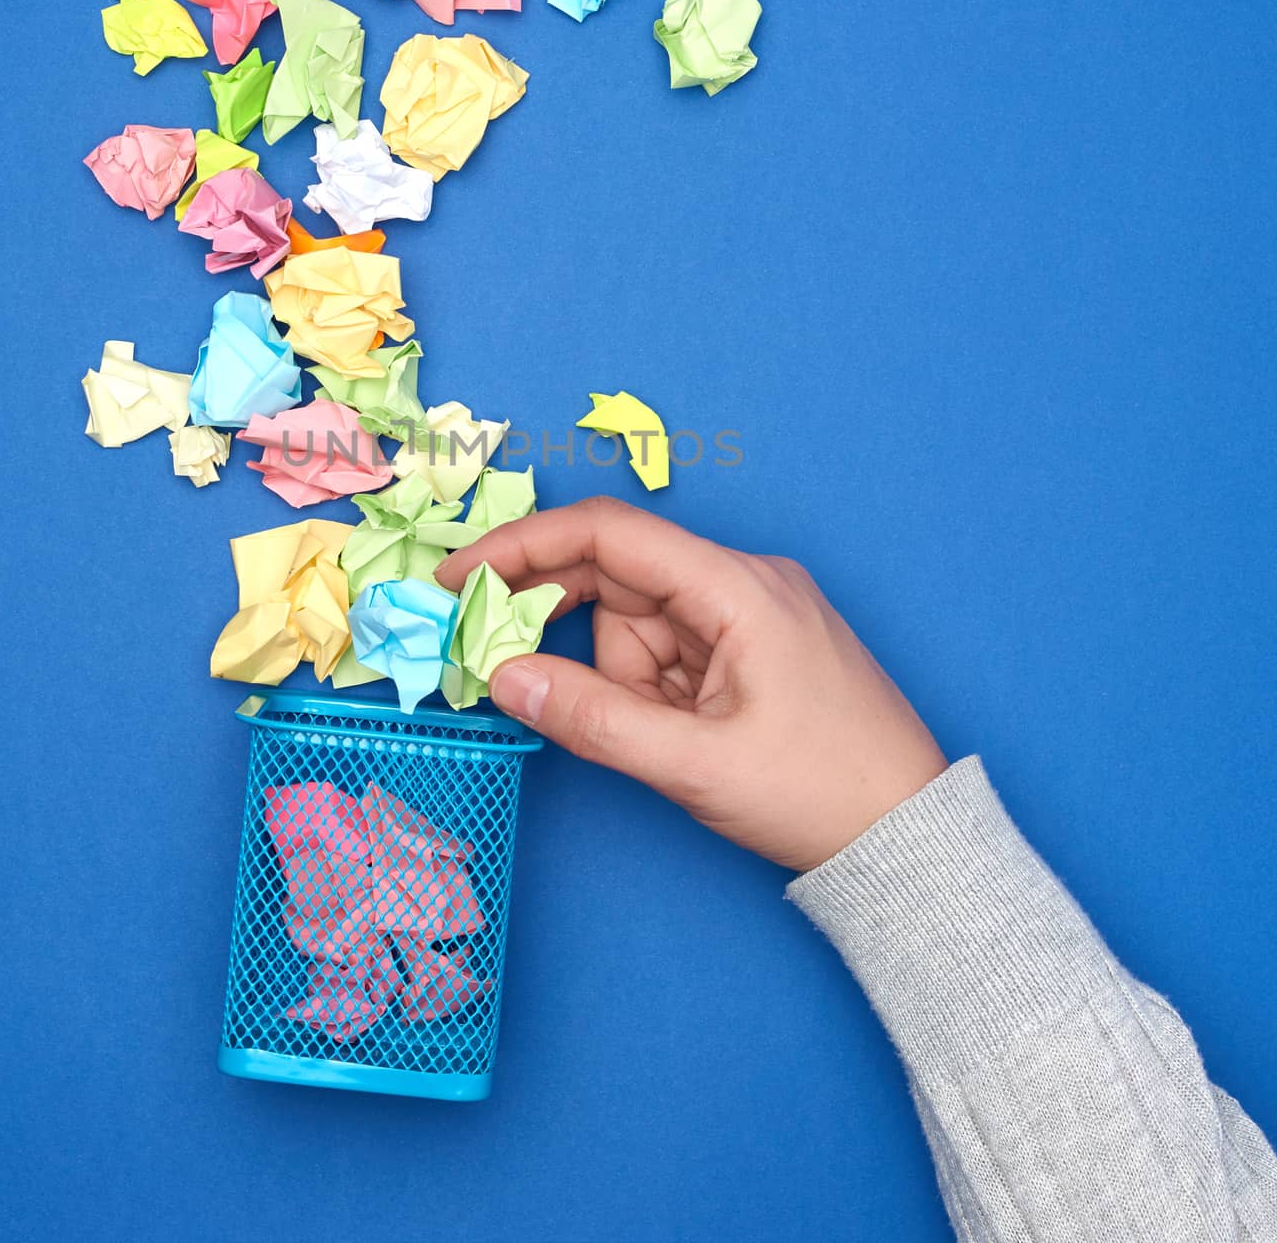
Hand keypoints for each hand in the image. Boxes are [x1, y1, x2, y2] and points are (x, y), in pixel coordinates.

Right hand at [434, 497, 946, 872]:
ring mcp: (748, 613)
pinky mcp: (750, 646)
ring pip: (637, 622)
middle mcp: (742, 582)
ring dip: (619, 677)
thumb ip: (593, 719)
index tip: (458, 578)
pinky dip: (647, 688)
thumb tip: (501, 677)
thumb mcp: (695, 765)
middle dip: (559, 622)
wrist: (912, 836)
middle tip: (497, 663)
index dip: (522, 547)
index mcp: (737, 587)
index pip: (608, 534)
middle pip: (617, 576)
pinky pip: (669, 649)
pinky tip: (675, 734)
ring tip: (665, 741)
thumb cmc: (820, 794)